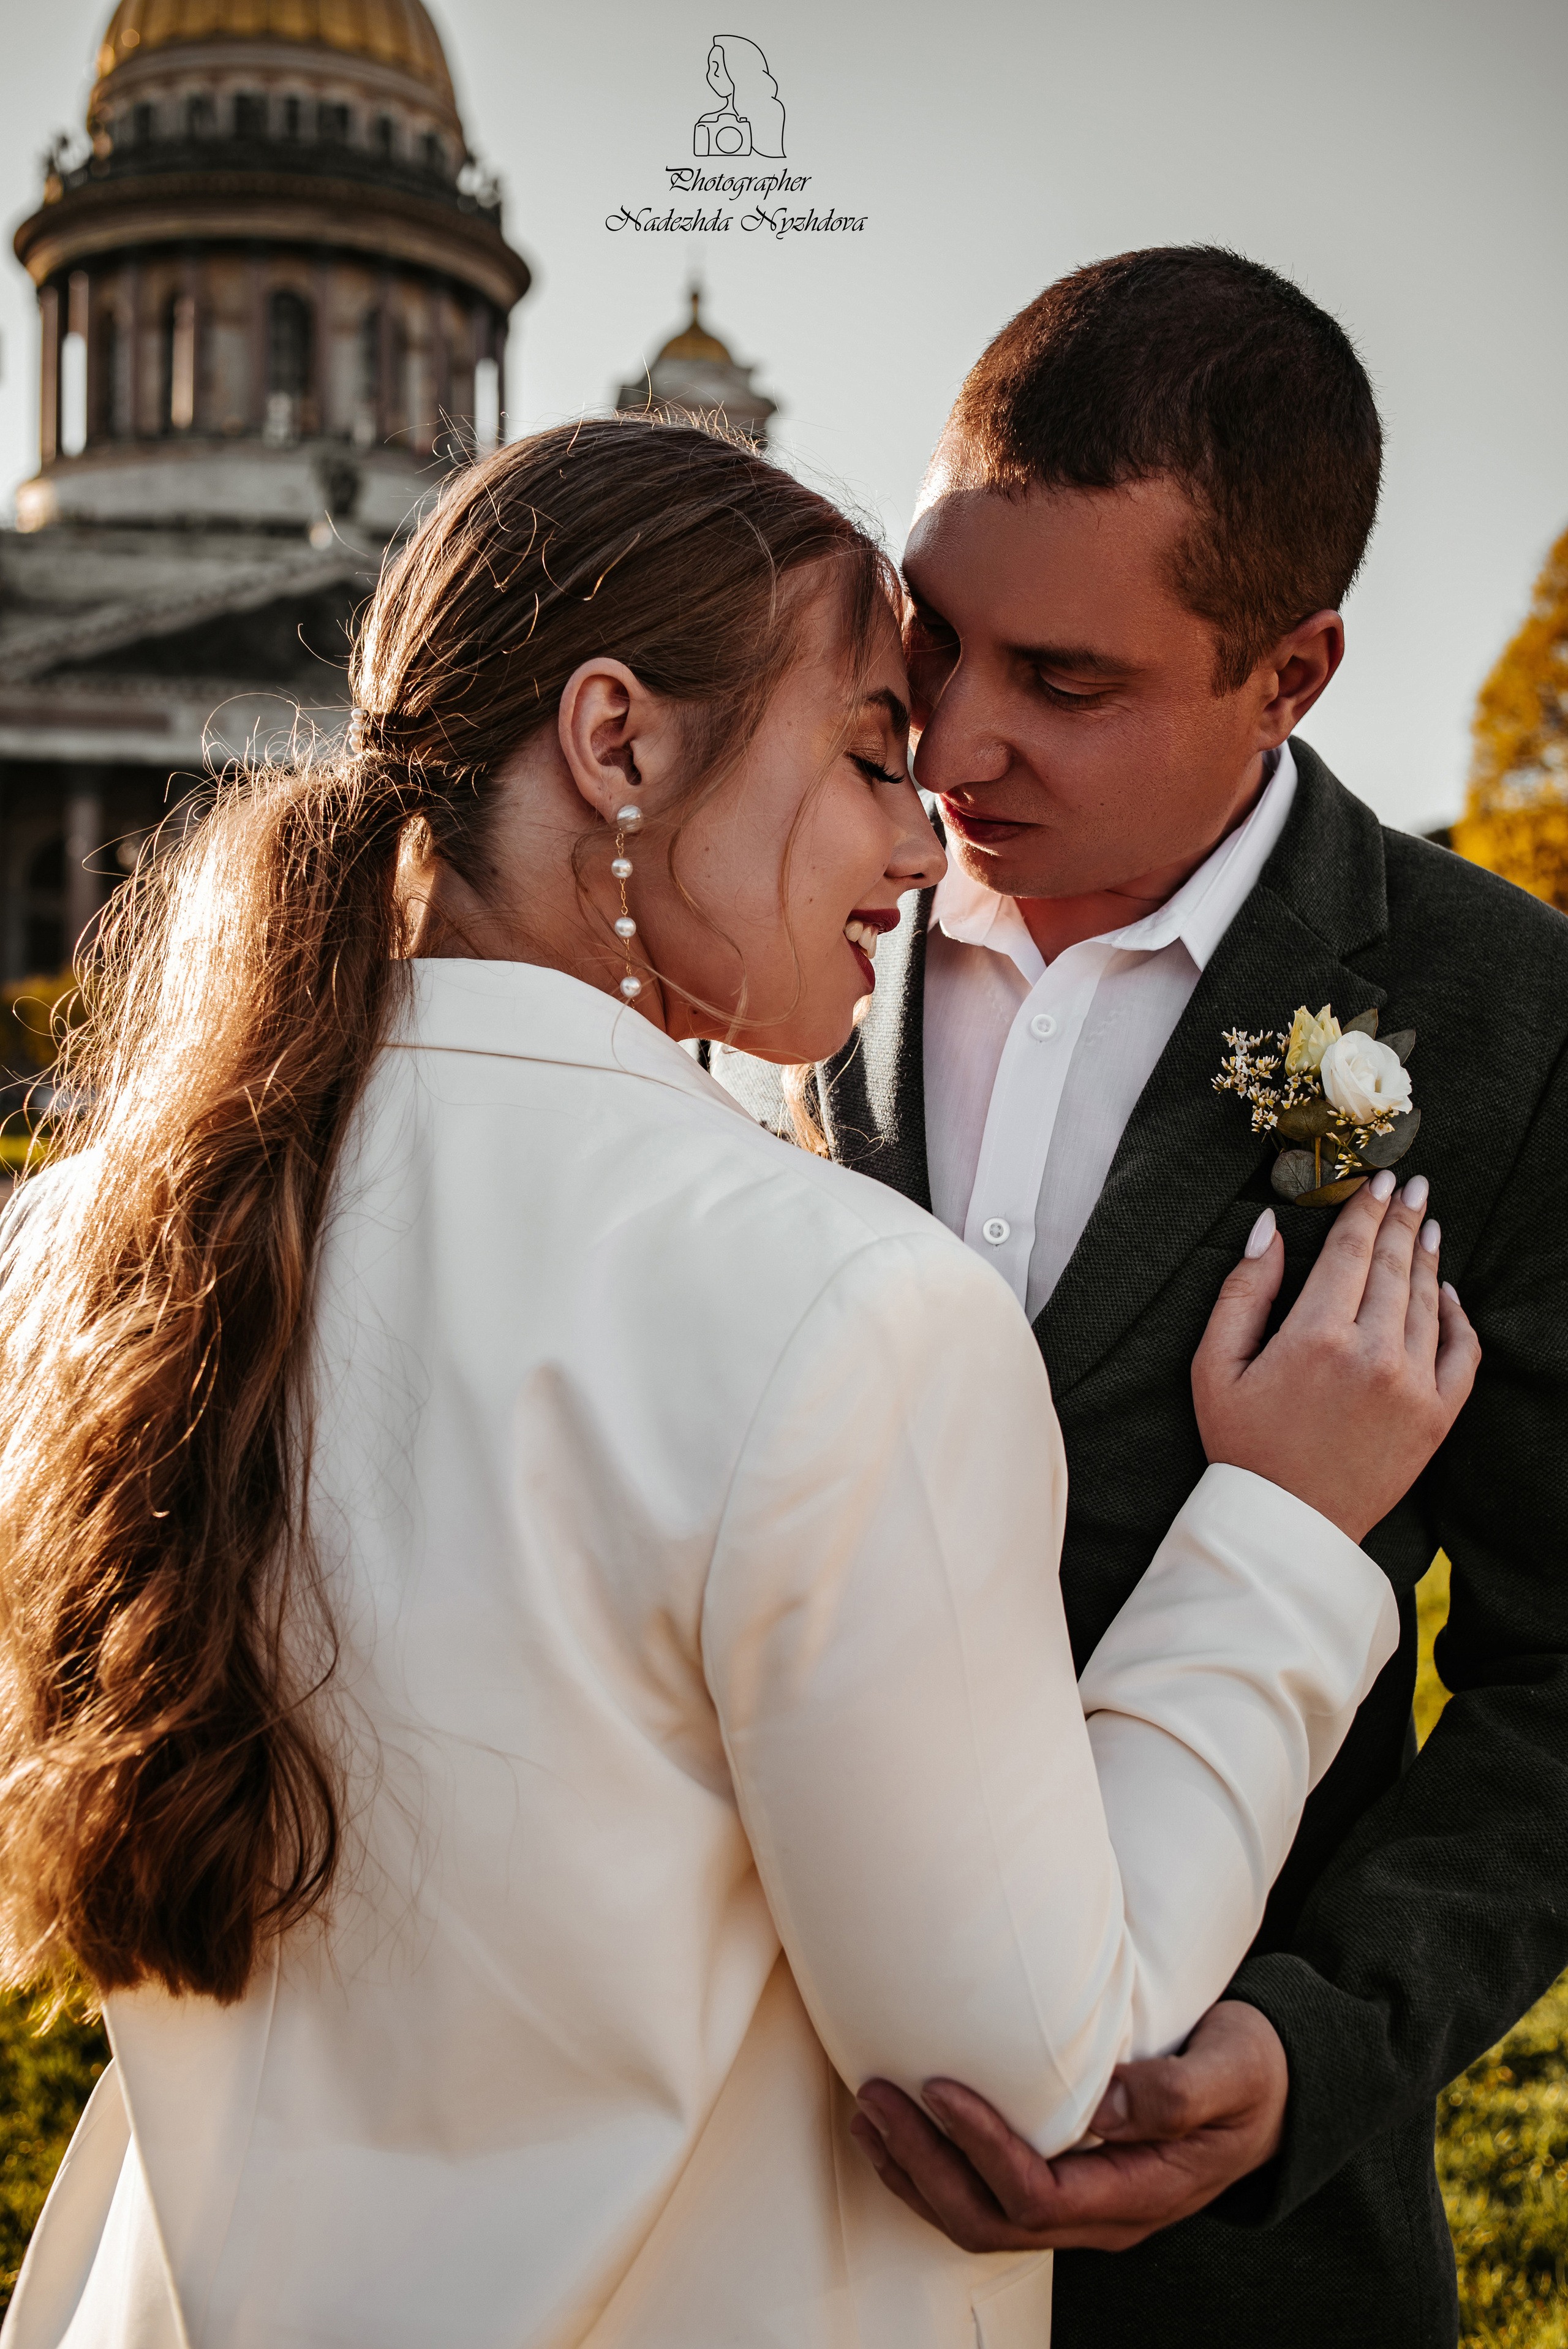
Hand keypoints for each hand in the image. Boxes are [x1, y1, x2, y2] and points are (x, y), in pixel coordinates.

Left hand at [849, 2000, 1287, 2253]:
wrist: (1275, 2094)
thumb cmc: (1251, 2073)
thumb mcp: (1235, 2072)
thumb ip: (1179, 2091)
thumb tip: (1110, 2103)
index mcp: (1138, 2193)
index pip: (1038, 2194)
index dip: (982, 2147)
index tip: (939, 2087)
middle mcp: (1101, 2213)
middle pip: (992, 2218)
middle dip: (925, 2166)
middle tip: (877, 2100)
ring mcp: (1081, 2204)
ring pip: (979, 2216)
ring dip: (916, 2171)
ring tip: (869, 2114)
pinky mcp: (1067, 2179)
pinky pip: (986, 2194)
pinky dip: (934, 2167)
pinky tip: (902, 2128)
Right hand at [1192, 1172, 1479, 1542]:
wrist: (1287, 1524)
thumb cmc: (1242, 1444)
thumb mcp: (1214, 1366)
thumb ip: (1241, 1292)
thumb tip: (1270, 1229)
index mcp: (1315, 1336)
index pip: (1351, 1251)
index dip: (1366, 1209)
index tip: (1380, 1180)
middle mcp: (1372, 1354)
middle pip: (1395, 1266)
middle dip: (1403, 1219)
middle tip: (1413, 1186)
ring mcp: (1412, 1386)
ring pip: (1429, 1302)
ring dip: (1428, 1258)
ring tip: (1427, 1225)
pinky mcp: (1436, 1417)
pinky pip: (1462, 1353)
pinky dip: (1458, 1316)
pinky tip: (1447, 1292)